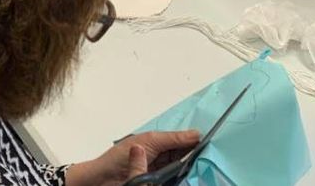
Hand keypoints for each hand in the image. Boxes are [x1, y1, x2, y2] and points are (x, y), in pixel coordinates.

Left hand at [66, 130, 200, 185]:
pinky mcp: (159, 183)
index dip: (195, 139)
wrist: (102, 181)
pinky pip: (175, 179)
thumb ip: (173, 139)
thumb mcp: (149, 142)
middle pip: (185, 154)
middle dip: (197, 153)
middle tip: (213, 154)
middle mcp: (161, 157)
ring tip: (207, 163)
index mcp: (157, 143)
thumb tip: (196, 134)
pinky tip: (195, 175)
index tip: (213, 139)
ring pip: (182, 168)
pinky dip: (184, 177)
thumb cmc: (118, 159)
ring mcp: (160, 173)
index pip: (181, 140)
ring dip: (192, 166)